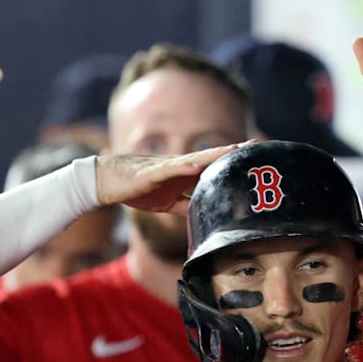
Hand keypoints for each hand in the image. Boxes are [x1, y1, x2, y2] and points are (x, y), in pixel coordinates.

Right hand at [95, 144, 242, 213]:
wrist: (107, 182)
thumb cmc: (136, 189)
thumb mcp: (166, 202)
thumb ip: (184, 206)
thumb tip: (201, 216)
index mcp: (183, 175)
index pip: (213, 167)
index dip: (232, 162)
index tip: (253, 157)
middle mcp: (179, 167)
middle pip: (210, 158)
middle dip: (232, 152)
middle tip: (255, 145)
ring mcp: (166, 168)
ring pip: (195, 159)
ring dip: (214, 155)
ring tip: (233, 149)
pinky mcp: (151, 173)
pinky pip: (170, 169)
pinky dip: (183, 167)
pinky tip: (197, 165)